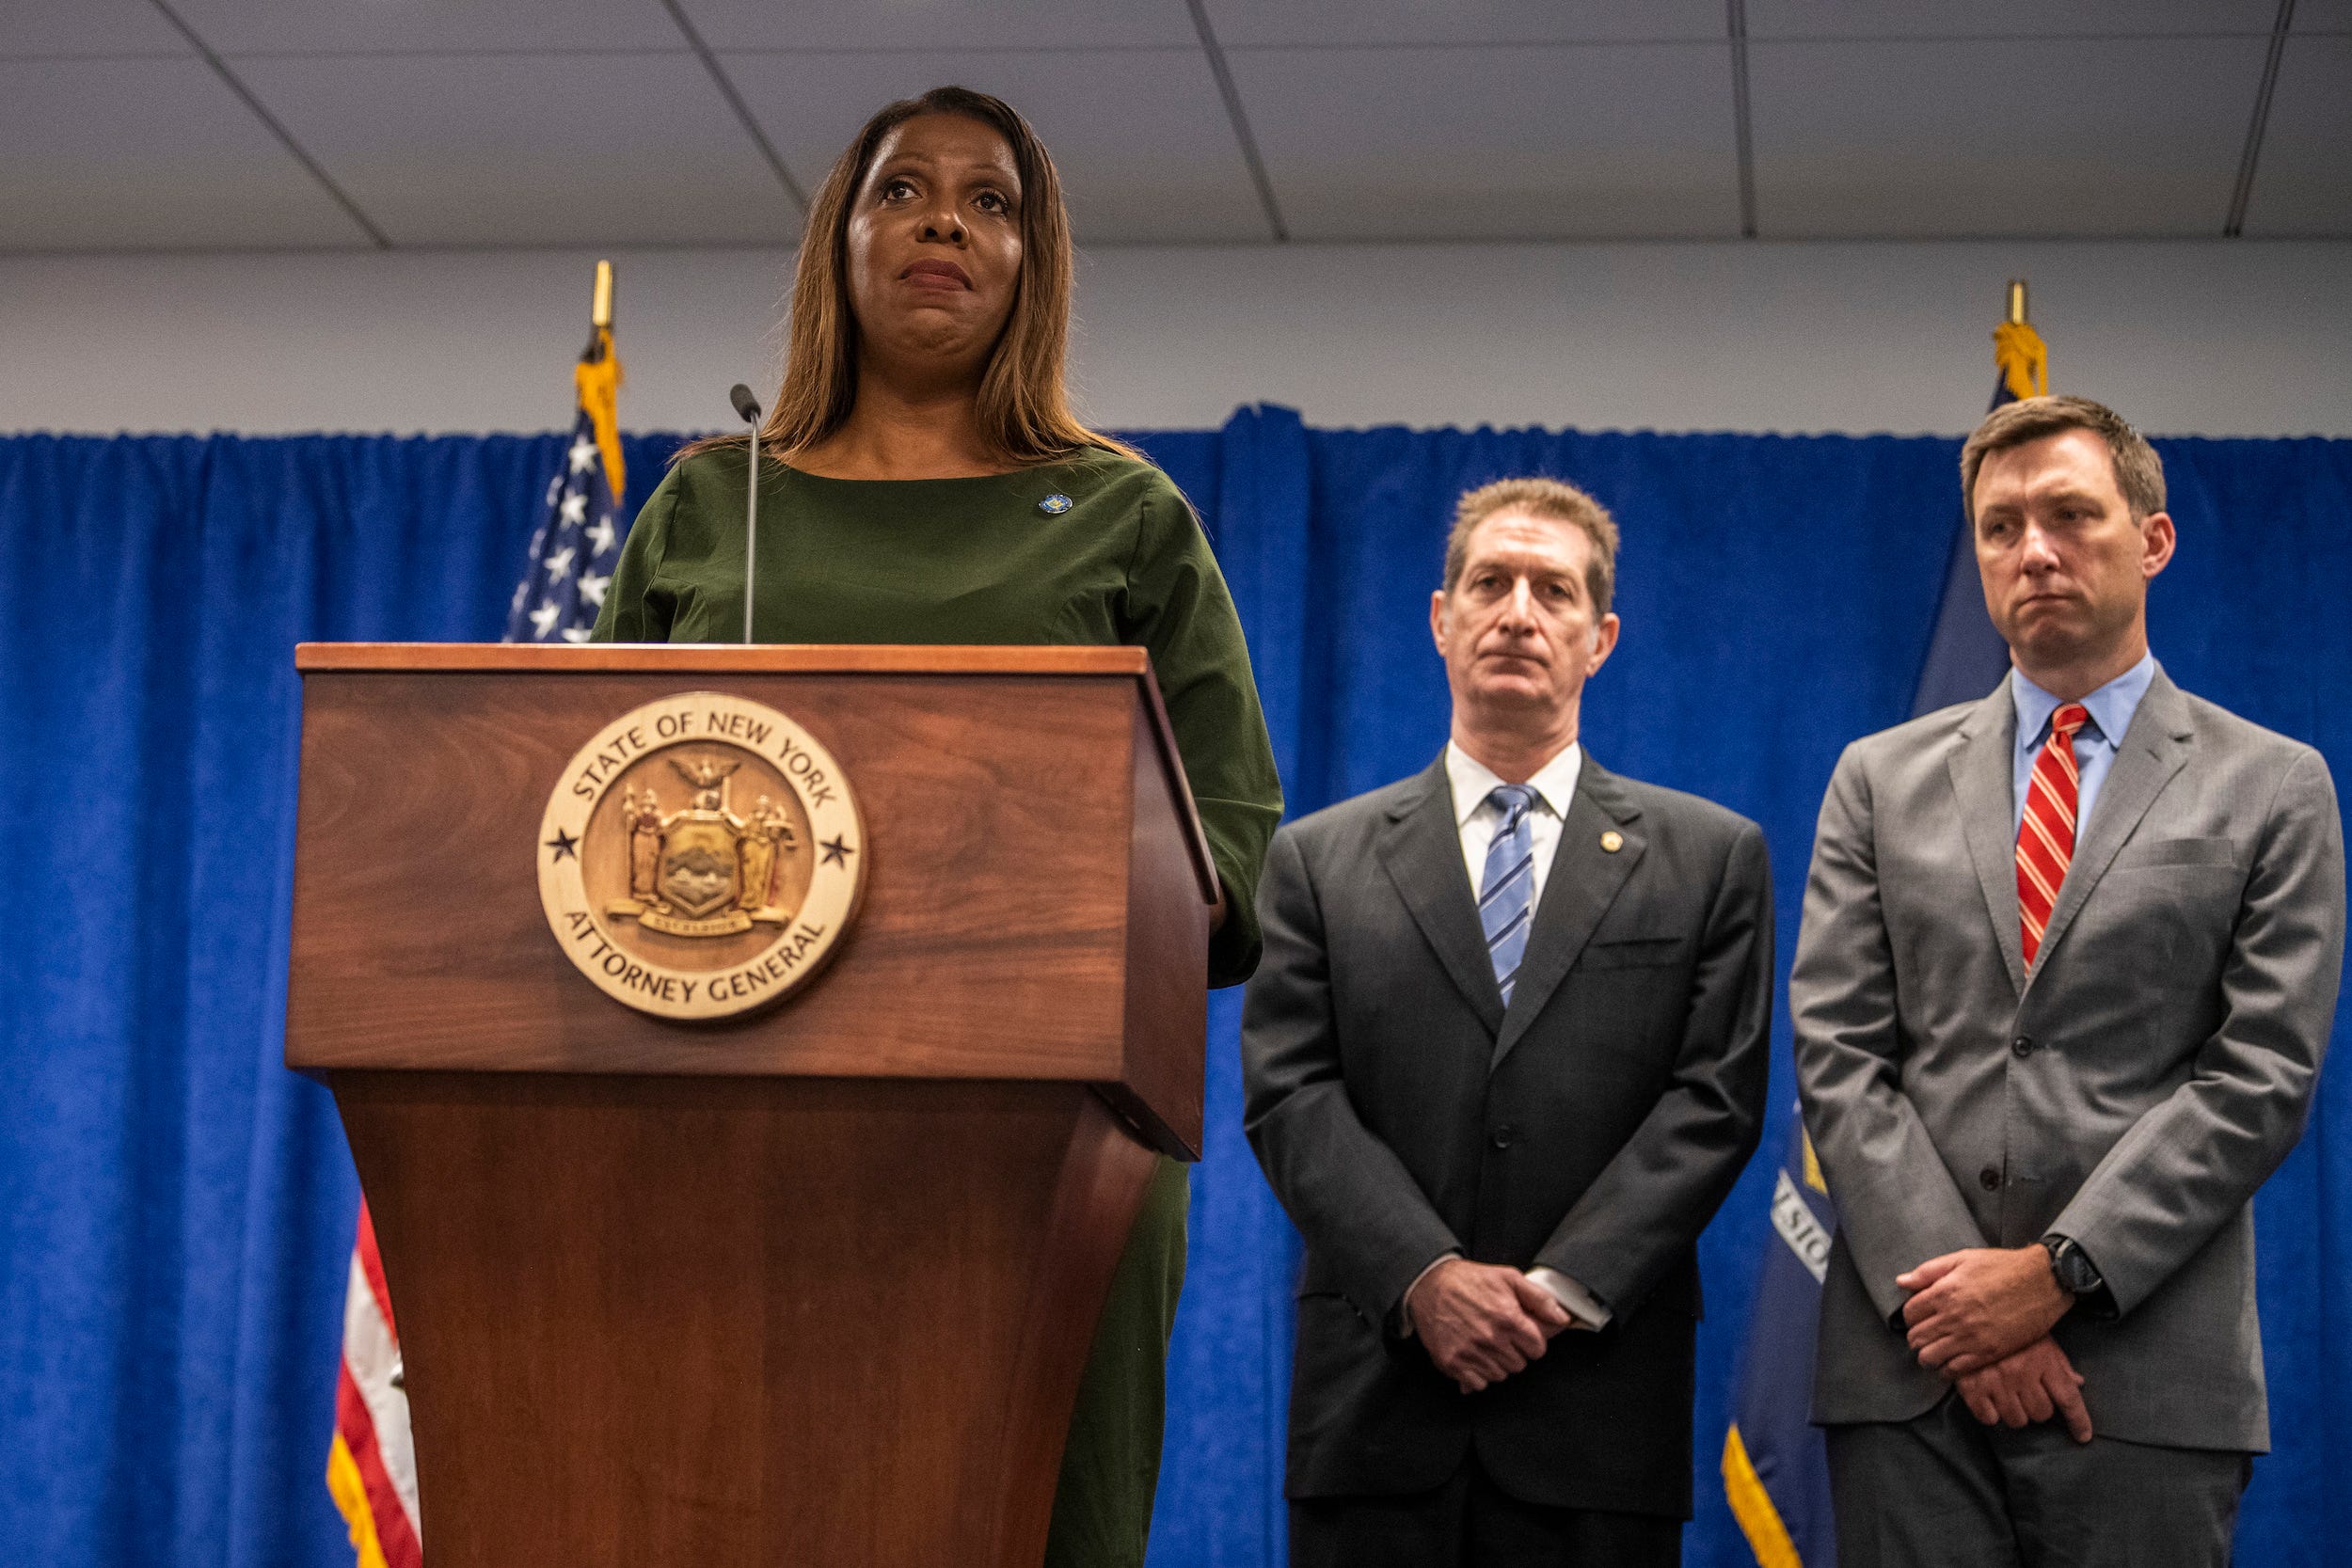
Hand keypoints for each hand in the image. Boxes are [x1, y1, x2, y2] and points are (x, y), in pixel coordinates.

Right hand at [1406, 1258, 1571, 1392]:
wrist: (1429, 1283)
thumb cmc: (1469, 1280)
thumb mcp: (1508, 1277)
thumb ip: (1539, 1299)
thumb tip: (1563, 1319)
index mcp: (1508, 1318)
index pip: (1538, 1349)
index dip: (1531, 1341)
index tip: (1521, 1333)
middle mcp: (1490, 1338)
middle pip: (1520, 1365)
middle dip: (1514, 1352)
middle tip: (1500, 1335)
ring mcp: (1470, 1353)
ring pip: (1500, 1375)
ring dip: (1496, 1363)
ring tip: (1484, 1342)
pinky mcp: (1452, 1363)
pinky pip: (1478, 1384)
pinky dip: (1478, 1374)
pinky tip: (1472, 1354)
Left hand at [1898, 1246, 2068, 1375]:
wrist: (2043, 1281)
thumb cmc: (2003, 1267)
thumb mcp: (1963, 1259)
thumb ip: (1929, 1271)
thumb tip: (1901, 1282)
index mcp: (1944, 1292)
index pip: (1909, 1313)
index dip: (1911, 1315)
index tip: (1920, 1316)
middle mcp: (1953, 1317)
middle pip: (1916, 1338)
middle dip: (1916, 1337)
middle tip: (1924, 1335)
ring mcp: (1971, 1337)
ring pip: (1930, 1357)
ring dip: (1927, 1355)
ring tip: (1934, 1350)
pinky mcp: (1988, 1353)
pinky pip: (1955, 1370)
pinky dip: (1946, 1369)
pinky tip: (1950, 1362)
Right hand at [1954, 1336, 2092, 1442]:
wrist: (1964, 1314)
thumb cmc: (2007, 1326)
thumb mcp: (2038, 1337)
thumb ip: (2058, 1362)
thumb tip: (2078, 1383)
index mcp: (2043, 1360)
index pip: (2068, 1398)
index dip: (2078, 1421)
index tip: (2082, 1436)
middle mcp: (2021, 1373)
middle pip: (2042, 1413)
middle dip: (2038, 1407)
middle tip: (2026, 1392)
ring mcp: (1996, 1382)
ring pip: (2017, 1420)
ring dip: (2015, 1412)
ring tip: (2007, 1394)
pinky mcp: (1971, 1388)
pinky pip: (1989, 1419)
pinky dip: (1990, 1413)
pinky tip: (1989, 1398)